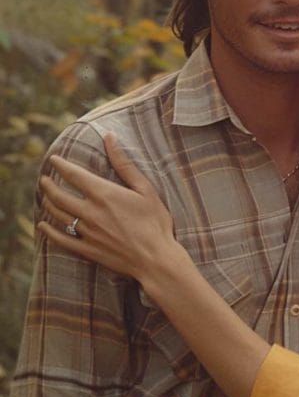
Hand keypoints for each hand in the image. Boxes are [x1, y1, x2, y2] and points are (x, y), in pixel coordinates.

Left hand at [39, 132, 179, 284]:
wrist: (156, 258)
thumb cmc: (155, 221)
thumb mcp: (145, 188)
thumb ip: (124, 164)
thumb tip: (110, 137)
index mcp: (104, 194)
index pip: (73, 175)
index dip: (61, 165)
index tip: (54, 159)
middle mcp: (90, 212)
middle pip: (59, 195)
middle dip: (48, 185)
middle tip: (44, 179)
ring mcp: (87, 232)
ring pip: (58, 215)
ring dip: (48, 203)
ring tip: (45, 196)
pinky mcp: (87, 250)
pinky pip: (61, 239)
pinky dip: (49, 231)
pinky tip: (43, 226)